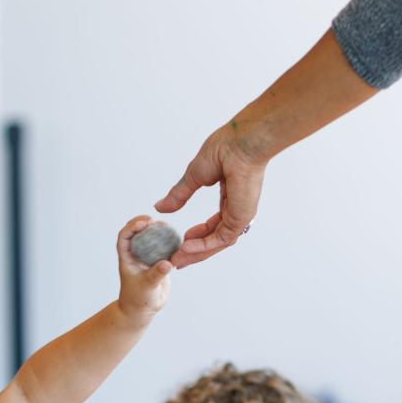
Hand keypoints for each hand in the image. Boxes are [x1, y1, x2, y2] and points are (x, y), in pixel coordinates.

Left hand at [116, 216, 171, 321]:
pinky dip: (169, 241)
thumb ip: (156, 274)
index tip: (145, 223)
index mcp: (127, 258)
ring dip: (158, 229)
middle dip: (145, 222)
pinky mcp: (158, 261)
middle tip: (156, 221)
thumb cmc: (138, 300)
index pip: (125, 236)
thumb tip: (167, 263)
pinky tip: (177, 239)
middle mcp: (136, 254)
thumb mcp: (147, 287)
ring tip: (167, 227)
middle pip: (137, 231)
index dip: (132, 226)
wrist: (144, 310)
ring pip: (151, 237)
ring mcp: (147, 256)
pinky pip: (163, 246)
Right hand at [155, 125, 266, 269]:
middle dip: (194, 251)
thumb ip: (179, 194)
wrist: (241, 142)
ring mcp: (240, 214)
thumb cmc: (224, 149)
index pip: (212, 226)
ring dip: (196, 253)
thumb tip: (160, 207)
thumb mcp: (193, 176)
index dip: (196, 237)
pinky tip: (186, 248)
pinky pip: (221, 239)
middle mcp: (236, 209)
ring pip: (216, 243)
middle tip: (175, 260)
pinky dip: (203, 246)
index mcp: (228, 198)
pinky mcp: (241, 217)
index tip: (181, 244)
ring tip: (177, 259)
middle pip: (214, 239)